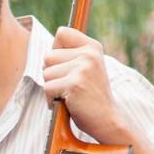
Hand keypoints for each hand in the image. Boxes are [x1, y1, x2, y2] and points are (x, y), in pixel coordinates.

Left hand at [43, 27, 131, 144]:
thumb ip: (70, 54)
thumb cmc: (90, 95)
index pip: (62, 33)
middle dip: (52, 74)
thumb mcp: (86, 68)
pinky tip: (67, 104)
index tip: (67, 66)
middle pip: (48, 56)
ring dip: (52, 88)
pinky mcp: (74, 84)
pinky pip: (47, 88)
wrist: (107, 120)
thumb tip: (46, 51)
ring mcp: (82, 69)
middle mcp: (89, 54)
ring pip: (46, 73)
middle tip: (70, 86)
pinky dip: (51, 100)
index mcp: (92, 47)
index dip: (57, 51)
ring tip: (69, 95)